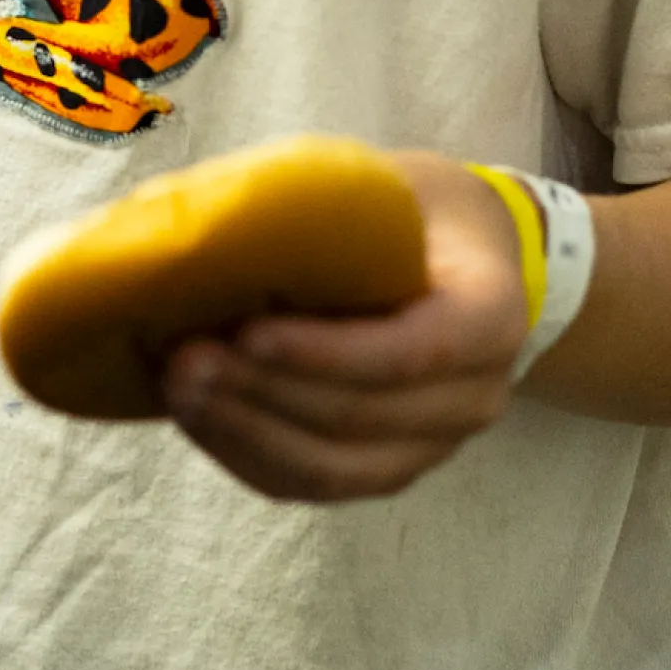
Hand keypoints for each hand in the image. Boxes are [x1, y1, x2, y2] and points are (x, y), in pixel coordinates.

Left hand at [161, 153, 526, 499]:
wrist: (457, 257)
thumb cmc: (406, 212)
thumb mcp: (380, 184)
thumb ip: (311, 205)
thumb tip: (195, 221)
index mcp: (491, 314)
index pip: (415, 352)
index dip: (328, 353)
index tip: (248, 332)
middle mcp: (476, 394)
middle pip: (364, 416)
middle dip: (264, 392)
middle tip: (184, 357)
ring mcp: (436, 442)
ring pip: (336, 467)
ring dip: (246, 432)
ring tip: (178, 387)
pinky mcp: (389, 466)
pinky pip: (315, 485)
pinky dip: (247, 456)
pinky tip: (196, 416)